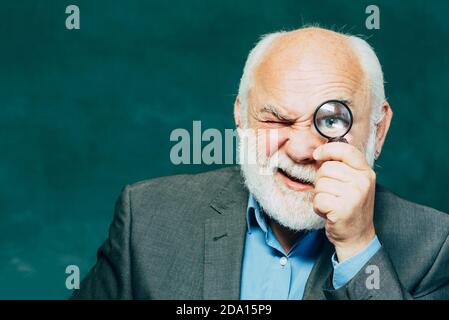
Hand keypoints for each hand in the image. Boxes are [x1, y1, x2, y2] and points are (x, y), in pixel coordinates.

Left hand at [312, 142, 375, 261]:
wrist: (357, 236)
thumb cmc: (350, 207)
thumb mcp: (353, 183)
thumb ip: (342, 165)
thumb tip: (324, 147)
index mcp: (366, 172)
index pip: (346, 150)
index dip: (328, 150)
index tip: (317, 155)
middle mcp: (363, 181)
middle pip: (326, 168)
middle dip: (321, 181)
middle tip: (331, 194)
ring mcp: (354, 195)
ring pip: (320, 184)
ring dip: (320, 195)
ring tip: (331, 204)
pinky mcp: (343, 208)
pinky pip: (318, 199)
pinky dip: (318, 207)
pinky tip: (328, 212)